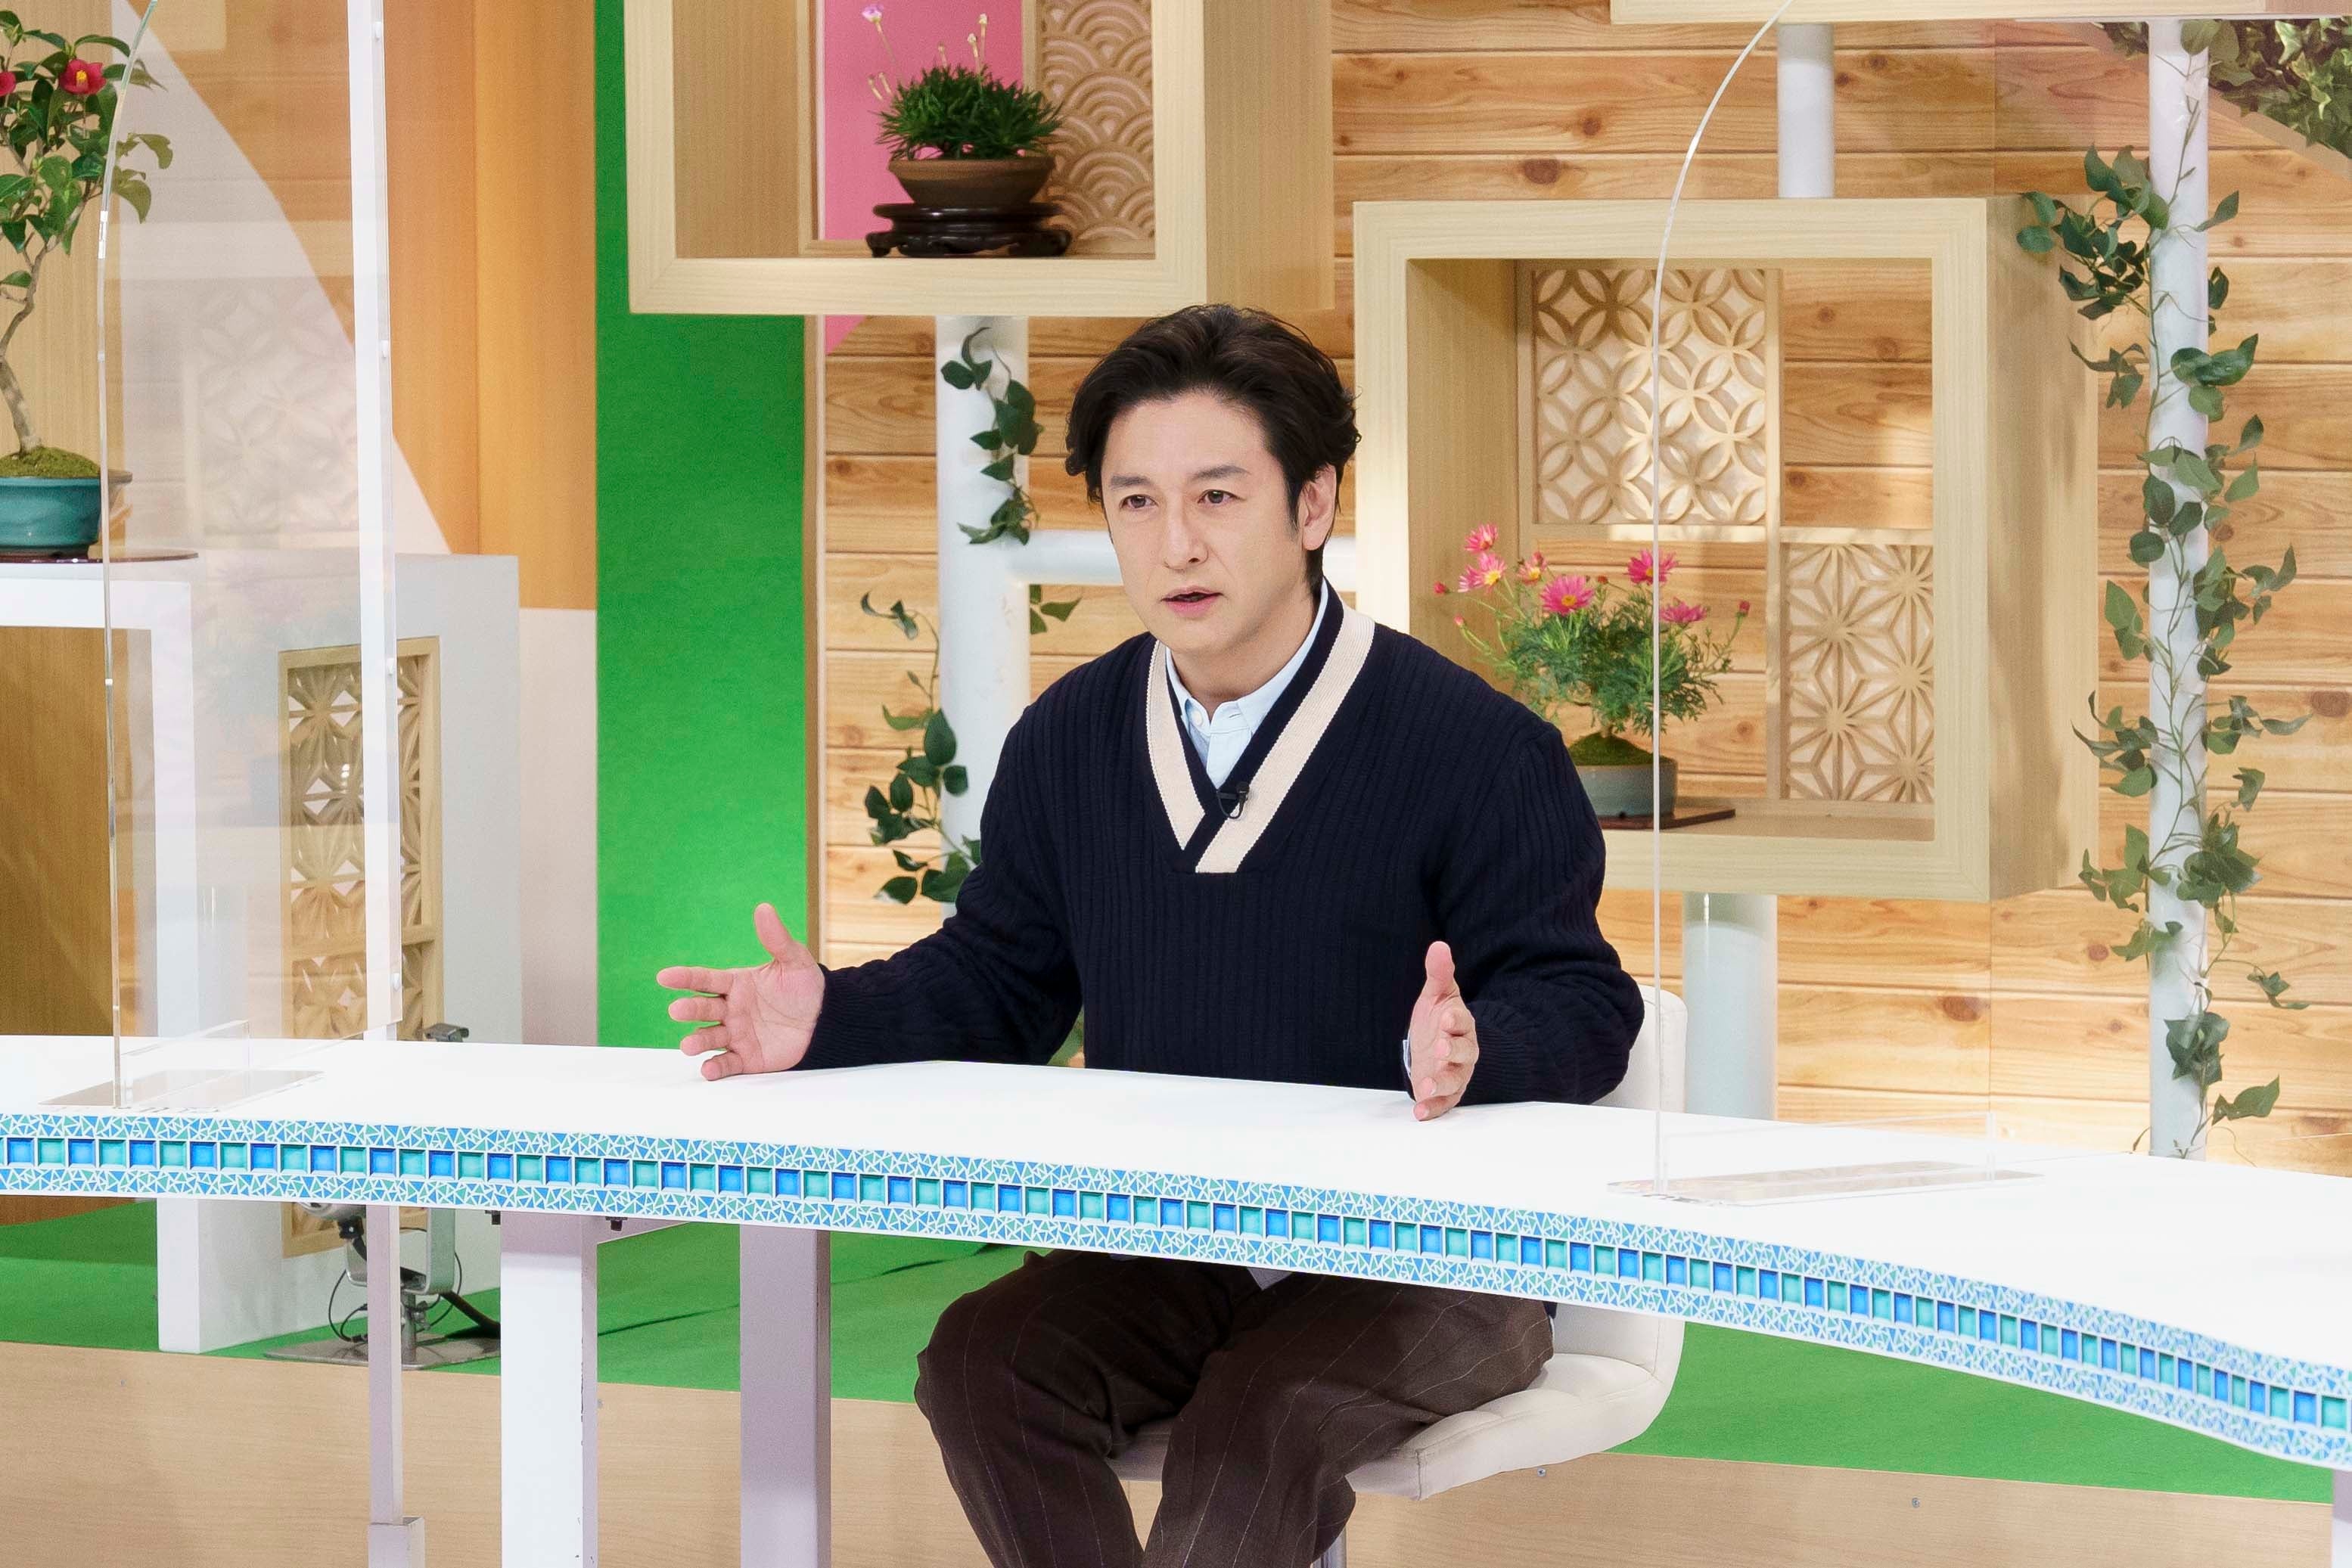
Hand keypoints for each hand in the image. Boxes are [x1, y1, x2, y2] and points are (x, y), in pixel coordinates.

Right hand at [656, 903, 825, 1080]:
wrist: (825, 1018)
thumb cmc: (805, 987)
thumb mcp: (793, 961)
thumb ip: (776, 939)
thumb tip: (764, 908)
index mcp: (736, 984)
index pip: (706, 979)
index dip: (685, 978)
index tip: (664, 977)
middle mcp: (730, 1009)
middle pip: (704, 1009)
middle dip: (689, 1010)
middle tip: (677, 1011)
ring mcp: (737, 1034)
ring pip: (710, 1038)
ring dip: (697, 1041)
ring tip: (688, 1046)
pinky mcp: (747, 1057)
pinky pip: (728, 1063)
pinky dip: (716, 1068)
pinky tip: (707, 1069)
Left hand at [1407, 940, 1477, 1120]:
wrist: (1435, 1046)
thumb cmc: (1438, 1020)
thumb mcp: (1436, 996)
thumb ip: (1438, 973)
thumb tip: (1439, 945)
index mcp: (1461, 1025)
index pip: (1464, 1022)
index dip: (1455, 1021)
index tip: (1445, 1017)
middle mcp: (1463, 1051)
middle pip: (1465, 1053)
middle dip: (1453, 1051)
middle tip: (1439, 1048)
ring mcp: (1456, 1073)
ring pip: (1456, 1080)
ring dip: (1442, 1083)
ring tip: (1425, 1085)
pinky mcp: (1446, 1092)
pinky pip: (1444, 1103)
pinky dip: (1433, 1108)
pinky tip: (1419, 1111)